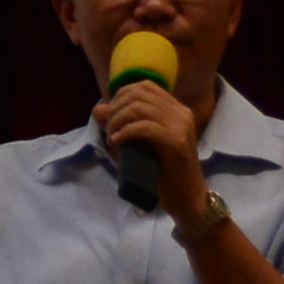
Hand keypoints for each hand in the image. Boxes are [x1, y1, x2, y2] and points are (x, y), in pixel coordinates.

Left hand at [95, 79, 208, 220]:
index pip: (143, 86)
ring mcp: (181, 126)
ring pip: (139, 108)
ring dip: (117, 121)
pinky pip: (145, 127)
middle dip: (115, 109)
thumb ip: (118, 125)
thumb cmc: (160, 171)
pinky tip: (118, 143)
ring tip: (112, 138)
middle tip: (108, 130)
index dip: (120, 96)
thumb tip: (98, 109)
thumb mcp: (135, 144)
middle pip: (138, 94)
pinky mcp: (177, 142)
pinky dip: (125, 133)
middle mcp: (181, 112)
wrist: (185, 197)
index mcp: (175, 109)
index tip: (110, 117)